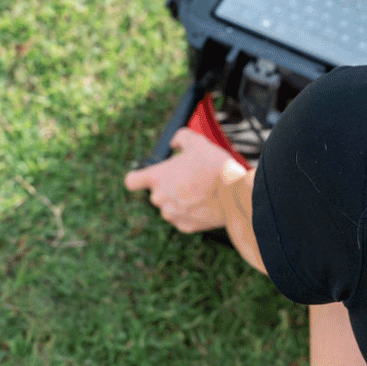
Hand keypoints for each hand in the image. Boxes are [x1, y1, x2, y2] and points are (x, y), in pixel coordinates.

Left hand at [124, 129, 248, 233]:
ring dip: (179, 201)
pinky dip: (191, 213)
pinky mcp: (185, 227)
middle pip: (156, 193)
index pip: (131, 181)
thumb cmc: (214, 166)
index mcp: (156, 178)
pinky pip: (183, 219)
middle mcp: (159, 199)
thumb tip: (174, 143)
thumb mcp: (197, 141)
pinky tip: (206, 204)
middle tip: (190, 178)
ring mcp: (171, 215)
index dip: (138, 178)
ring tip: (201, 191)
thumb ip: (180, 138)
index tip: (147, 176)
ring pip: (169, 207)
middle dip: (169, 187)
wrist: (235, 194)